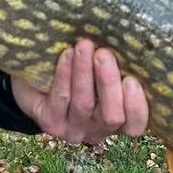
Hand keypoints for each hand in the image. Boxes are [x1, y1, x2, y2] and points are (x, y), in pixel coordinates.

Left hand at [10, 38, 148, 149]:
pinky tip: (66, 54)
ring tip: (84, 46)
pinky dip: (64, 75)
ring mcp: (74, 130)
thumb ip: (116, 65)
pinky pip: (60, 99)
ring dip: (84, 73)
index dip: (136, 106)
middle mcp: (98, 131)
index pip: (135, 125)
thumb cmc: (79, 71)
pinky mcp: (51, 124)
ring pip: (83, 104)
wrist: (36, 80)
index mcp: (119, 120)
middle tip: (104, 54)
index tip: (132, 80)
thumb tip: (126, 42)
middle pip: (111, 116)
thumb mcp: (101, 70)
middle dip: (109, 84)